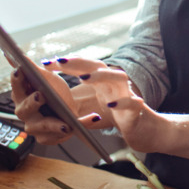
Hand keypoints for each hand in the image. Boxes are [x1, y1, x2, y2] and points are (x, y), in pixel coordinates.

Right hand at [10, 59, 101, 143]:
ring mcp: (36, 127)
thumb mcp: (45, 76)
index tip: (20, 70)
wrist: (69, 107)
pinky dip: (79, 125)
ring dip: (55, 124)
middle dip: (32, 102)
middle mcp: (25, 113)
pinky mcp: (49, 138)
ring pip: (42, 126)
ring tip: (66, 123)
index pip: (16, 86)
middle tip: (40, 95)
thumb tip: (10, 53)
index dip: (16, 80)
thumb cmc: (54, 90)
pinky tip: (91, 118)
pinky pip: (62, 134)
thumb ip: (30, 67)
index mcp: (22, 96)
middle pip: (24, 109)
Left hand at [47, 58, 163, 153]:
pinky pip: (130, 103)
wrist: (142, 127)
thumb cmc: (115, 112)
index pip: (85, 66)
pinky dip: (121, 103)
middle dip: (80, 62)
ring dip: (101, 76)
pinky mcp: (136, 109)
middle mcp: (115, 82)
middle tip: (61, 61)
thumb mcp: (95, 102)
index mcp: (104, 80)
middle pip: (100, 67)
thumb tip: (49, 97)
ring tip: (84, 77)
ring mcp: (127, 93)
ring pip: (118, 78)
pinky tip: (110, 105)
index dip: (67, 64)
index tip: (47, 63)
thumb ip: (77, 99)